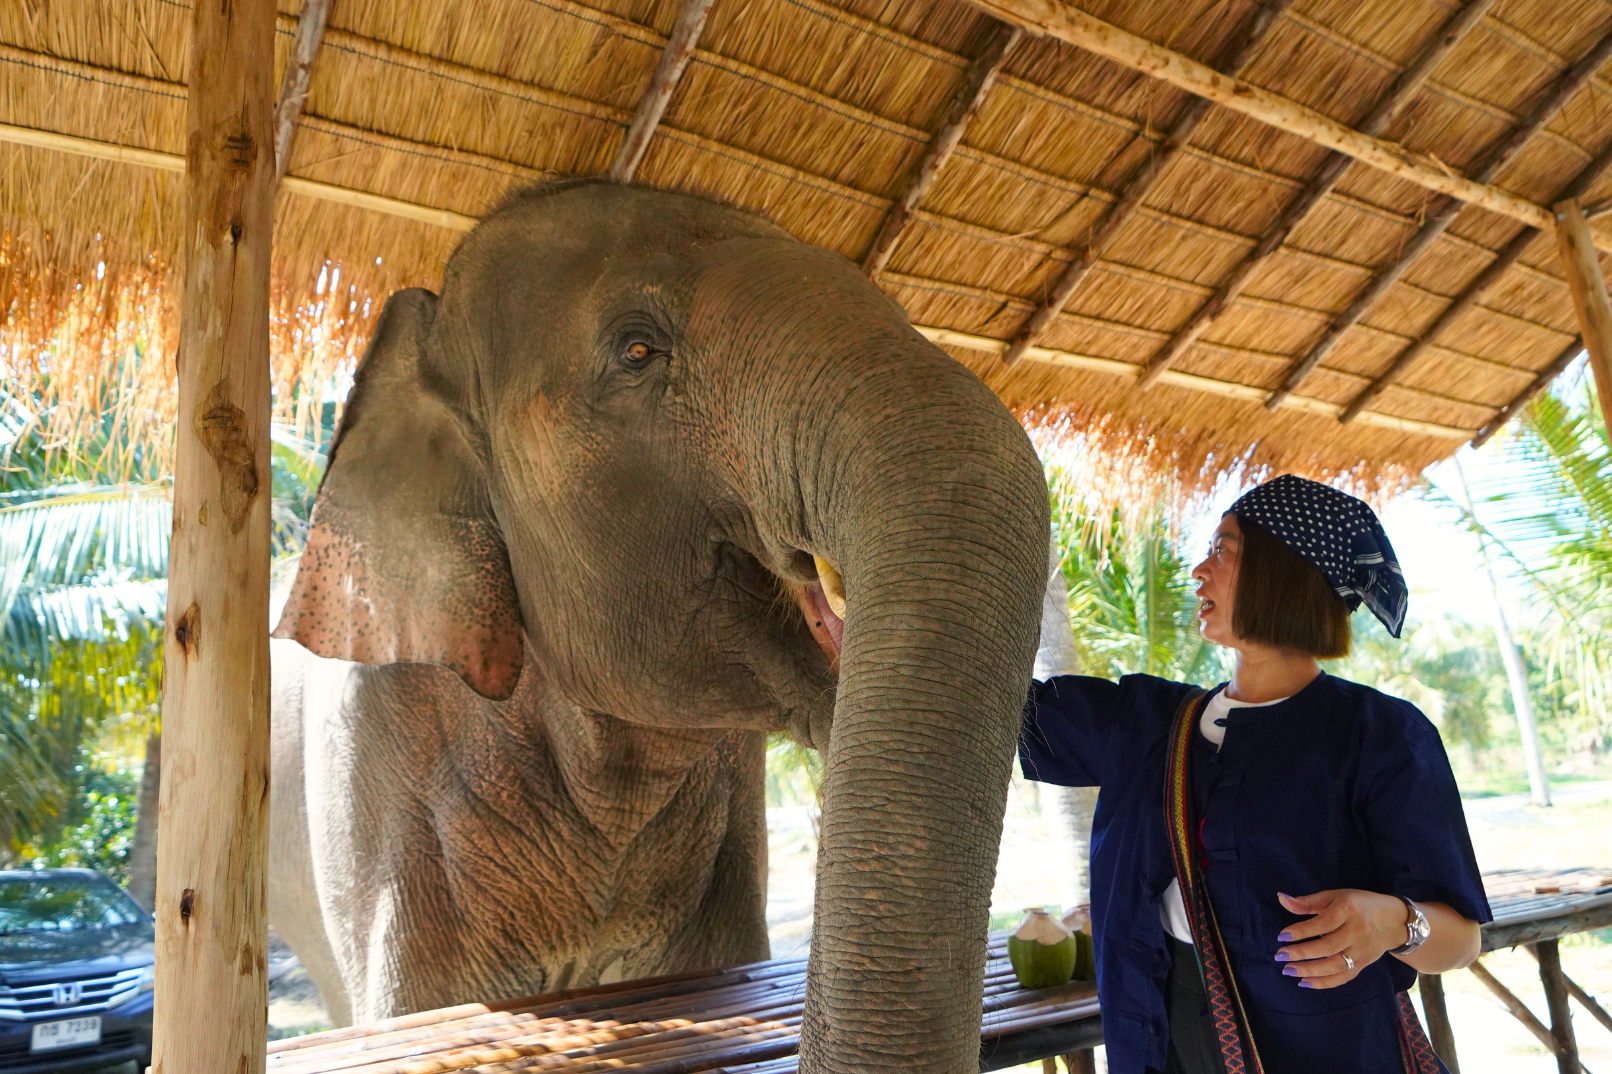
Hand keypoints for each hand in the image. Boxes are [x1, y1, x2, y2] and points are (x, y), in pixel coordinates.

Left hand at [1273, 889, 1405, 988]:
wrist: (1395, 921)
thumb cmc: (1359, 904)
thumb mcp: (1335, 896)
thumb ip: (1308, 902)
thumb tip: (1281, 899)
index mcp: (1348, 910)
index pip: (1323, 923)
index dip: (1302, 931)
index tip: (1282, 936)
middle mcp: (1356, 932)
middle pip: (1328, 947)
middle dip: (1302, 953)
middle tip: (1280, 956)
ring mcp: (1361, 951)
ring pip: (1336, 965)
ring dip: (1310, 971)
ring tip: (1288, 971)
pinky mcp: (1364, 964)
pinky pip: (1344, 977)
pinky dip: (1324, 983)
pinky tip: (1305, 982)